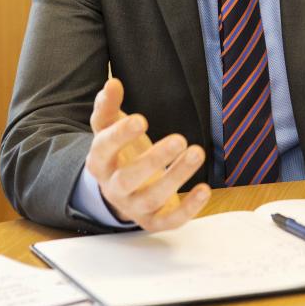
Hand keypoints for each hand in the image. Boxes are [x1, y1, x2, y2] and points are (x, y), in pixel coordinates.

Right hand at [86, 78, 210, 230]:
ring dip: (176, 177)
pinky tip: (205, 190)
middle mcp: (113, 187)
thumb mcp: (110, 126)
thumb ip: (108, 105)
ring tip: (197, 152)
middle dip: (154, 160)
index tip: (142, 120)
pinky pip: (169, 221)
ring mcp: (133, 206)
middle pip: (128, 178)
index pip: (104, 149)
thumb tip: (112, 83)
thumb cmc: (120, 150)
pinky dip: (188, 210)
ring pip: (152, 198)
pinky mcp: (153, 220)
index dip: (120, 136)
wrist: (121, 188)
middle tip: (179, 139)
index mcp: (99, 161)